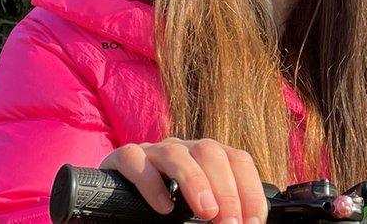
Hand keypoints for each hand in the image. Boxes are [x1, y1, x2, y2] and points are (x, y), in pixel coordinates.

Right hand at [99, 137, 267, 222]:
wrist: (113, 202)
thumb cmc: (163, 208)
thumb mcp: (195, 212)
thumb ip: (216, 216)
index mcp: (207, 158)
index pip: (238, 161)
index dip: (250, 190)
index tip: (253, 222)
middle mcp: (183, 150)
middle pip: (211, 152)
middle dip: (226, 190)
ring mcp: (153, 152)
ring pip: (176, 154)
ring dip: (195, 182)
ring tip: (206, 213)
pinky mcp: (123, 159)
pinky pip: (136, 160)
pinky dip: (151, 184)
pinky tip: (162, 208)